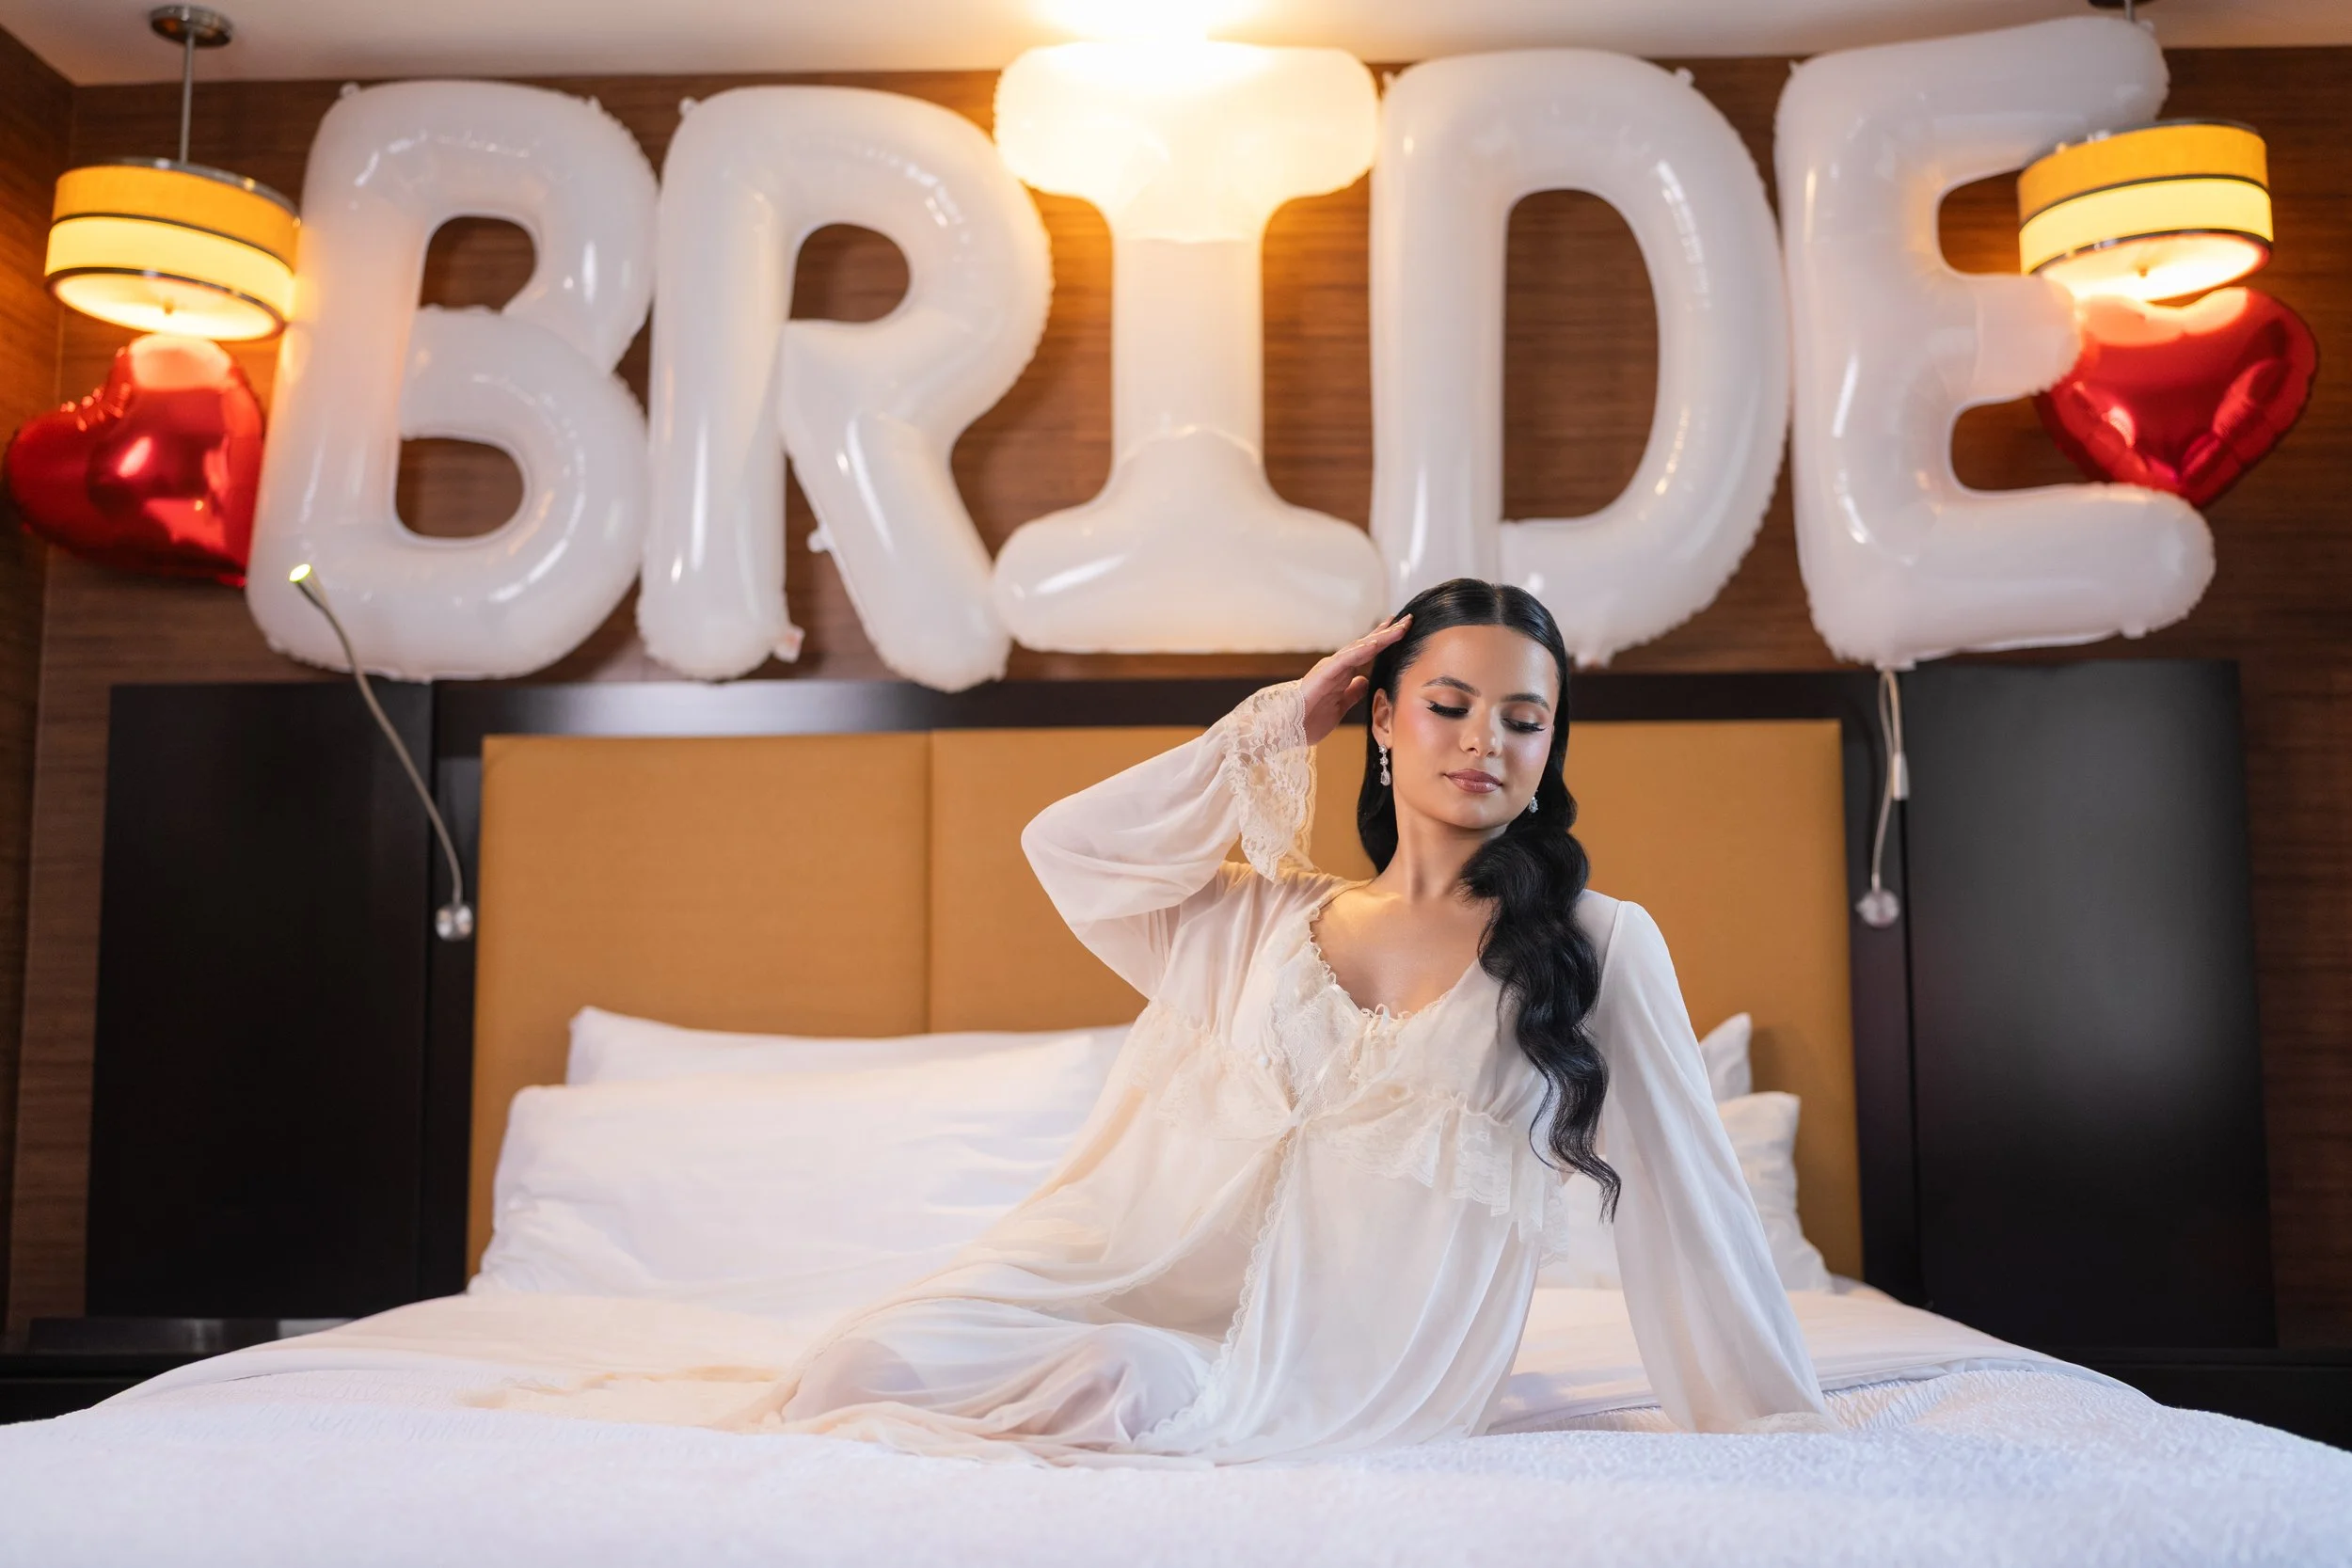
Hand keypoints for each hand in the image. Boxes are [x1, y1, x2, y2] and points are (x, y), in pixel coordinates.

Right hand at [1298, 614, 1410, 745]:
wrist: (1288, 729)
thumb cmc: (1311, 719)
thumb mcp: (1341, 706)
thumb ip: (1352, 692)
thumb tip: (1365, 679)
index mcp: (1342, 672)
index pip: (1367, 652)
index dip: (1385, 640)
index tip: (1402, 629)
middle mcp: (1337, 665)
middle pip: (1366, 645)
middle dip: (1387, 632)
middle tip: (1407, 619)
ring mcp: (1330, 668)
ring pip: (1359, 648)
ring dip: (1379, 637)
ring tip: (1397, 627)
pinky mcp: (1324, 674)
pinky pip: (1345, 660)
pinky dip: (1360, 651)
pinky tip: (1374, 644)